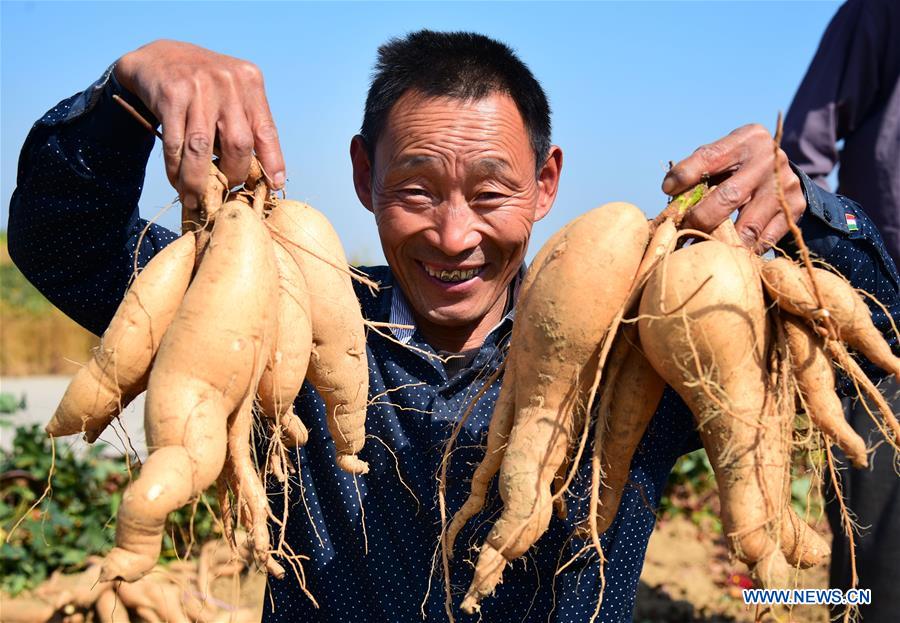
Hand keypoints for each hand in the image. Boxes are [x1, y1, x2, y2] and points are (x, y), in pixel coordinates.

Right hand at [114, 40, 284, 210]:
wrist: (158, 58)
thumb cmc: (203, 87)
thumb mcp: (232, 93)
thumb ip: (247, 124)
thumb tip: (265, 174)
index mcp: (249, 81)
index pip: (266, 130)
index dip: (272, 162)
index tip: (273, 186)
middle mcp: (227, 82)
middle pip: (238, 144)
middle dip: (233, 174)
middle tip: (226, 189)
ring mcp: (198, 87)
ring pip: (202, 148)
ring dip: (198, 180)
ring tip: (196, 199)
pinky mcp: (170, 95)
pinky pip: (175, 144)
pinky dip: (176, 169)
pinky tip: (177, 181)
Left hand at [662, 124, 805, 252]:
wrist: (779, 170)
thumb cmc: (736, 165)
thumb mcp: (721, 158)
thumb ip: (698, 172)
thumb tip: (671, 198)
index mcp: (745, 140)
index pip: (710, 156)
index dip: (685, 175)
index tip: (667, 190)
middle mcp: (768, 160)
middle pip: (728, 196)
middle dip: (701, 218)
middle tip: (683, 231)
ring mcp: (784, 186)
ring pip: (748, 226)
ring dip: (721, 242)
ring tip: (702, 248)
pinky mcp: (795, 207)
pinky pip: (765, 239)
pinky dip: (744, 251)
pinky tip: (729, 254)